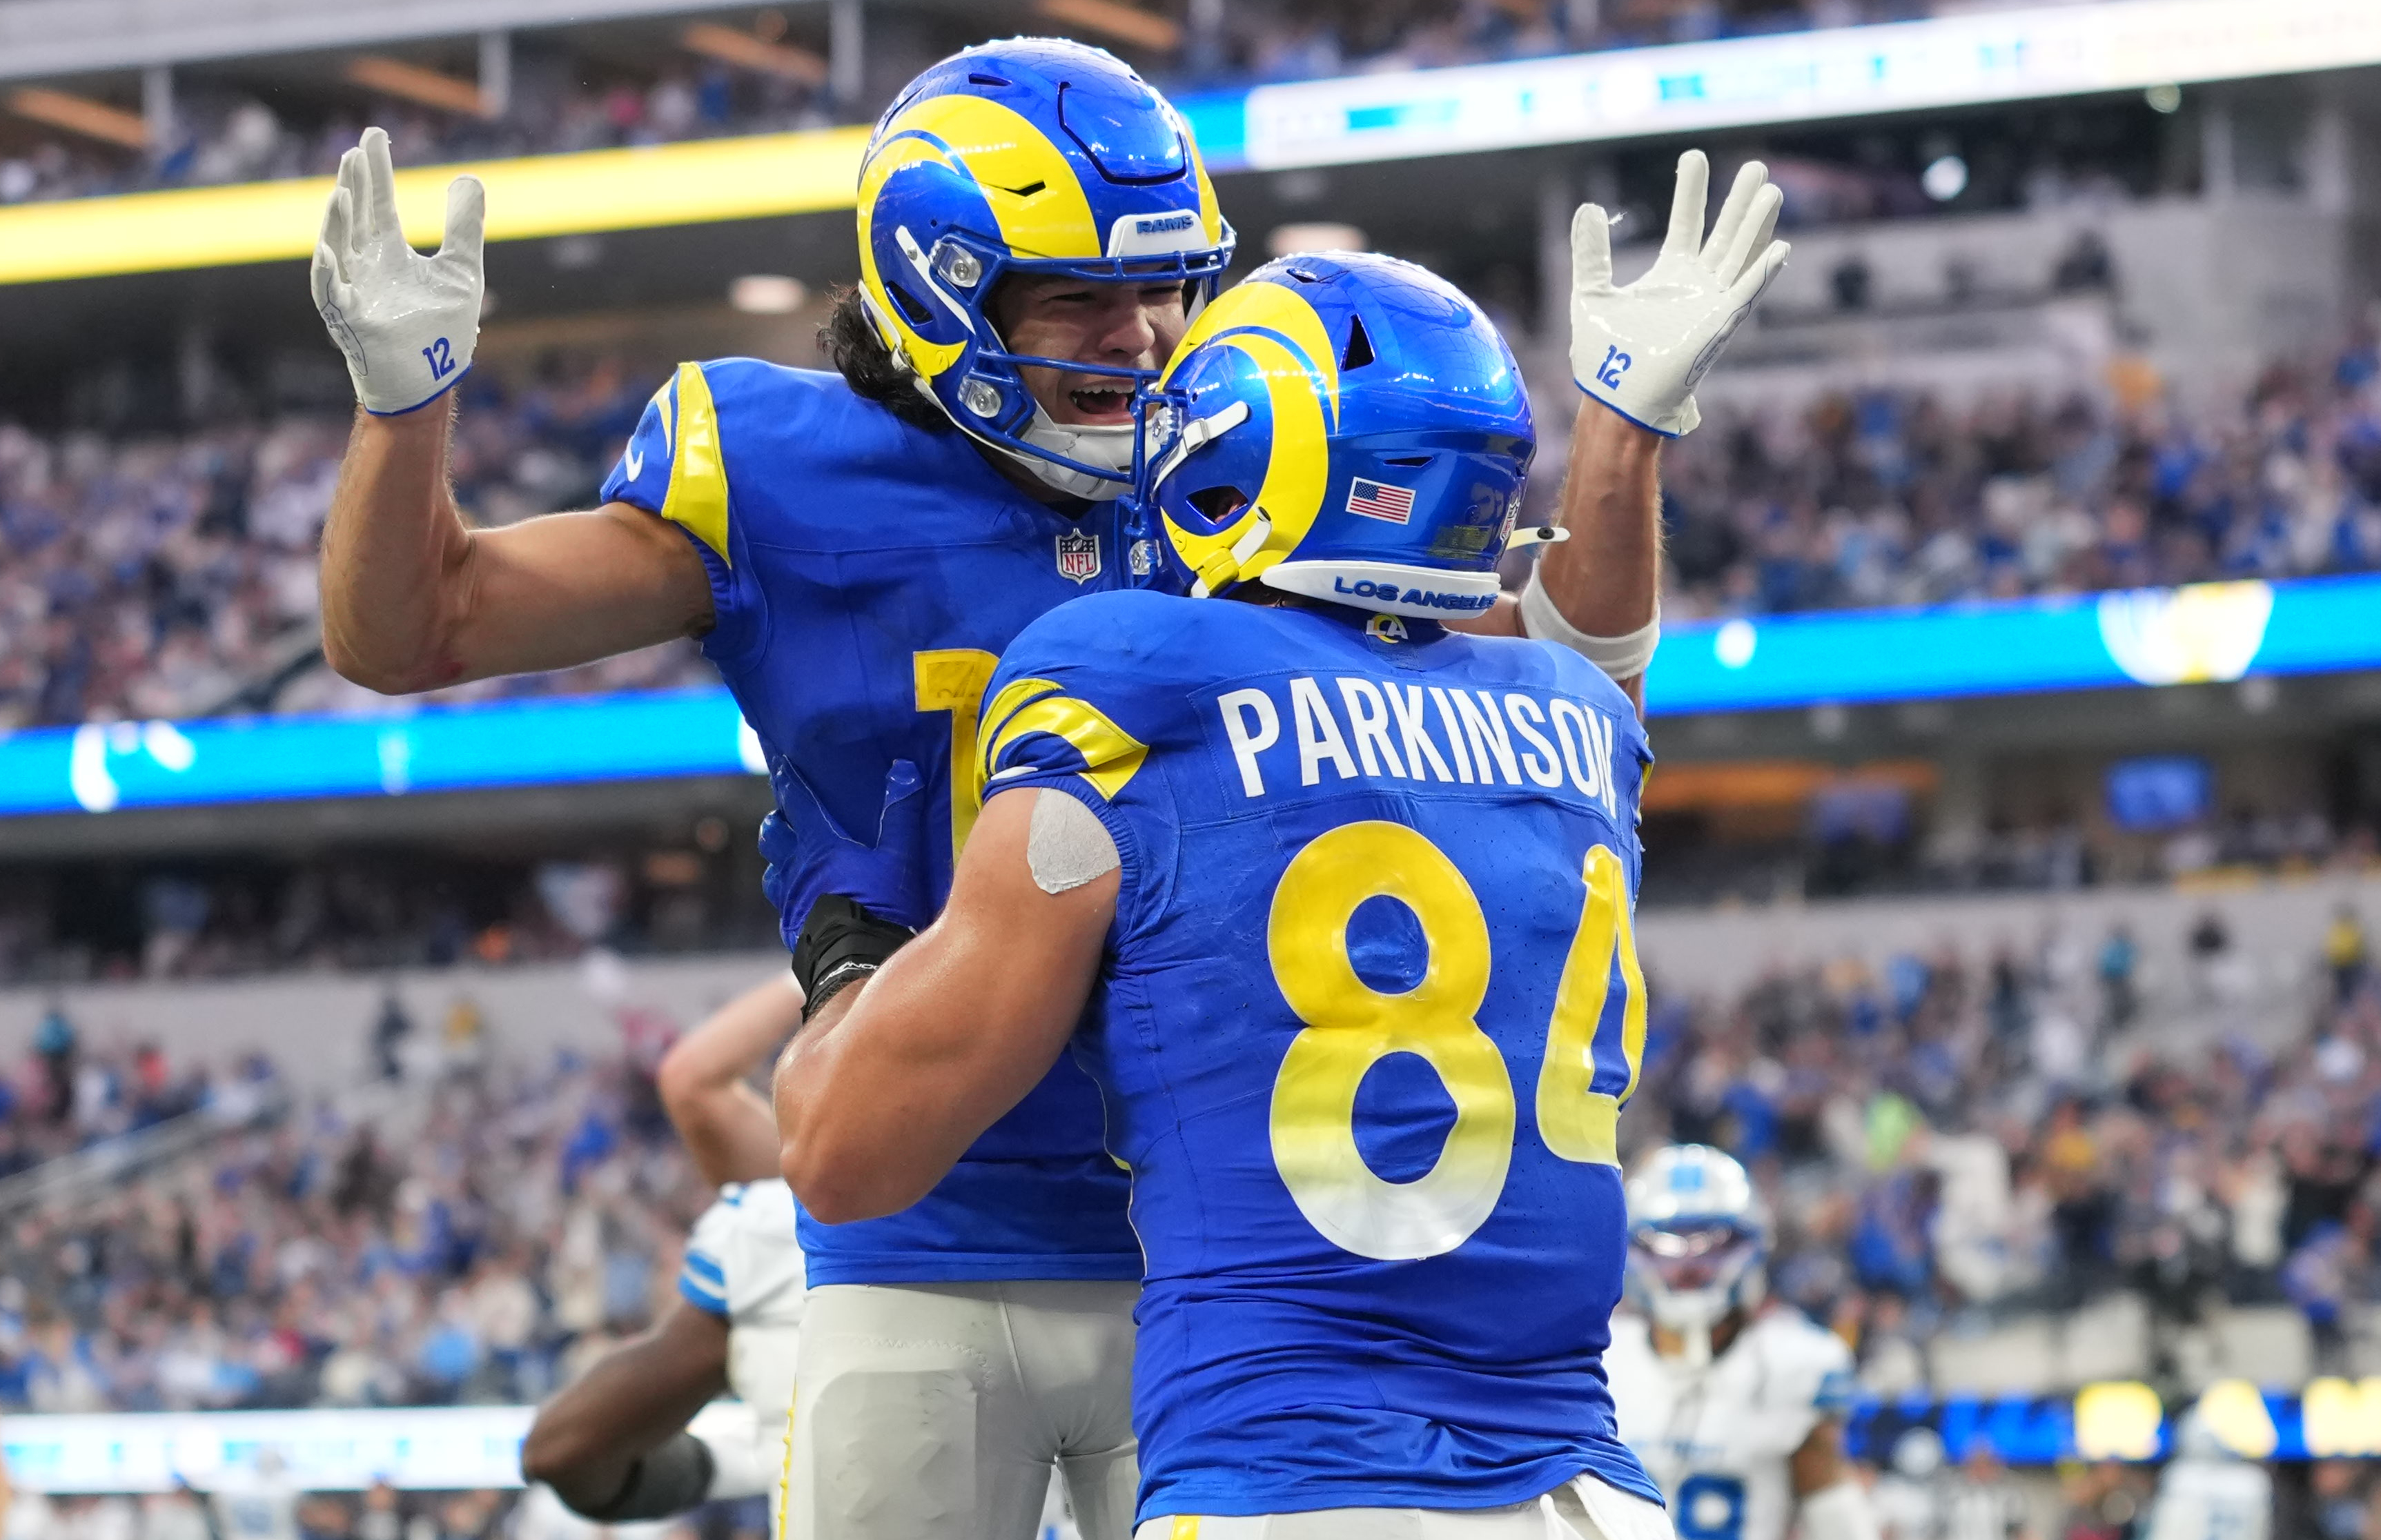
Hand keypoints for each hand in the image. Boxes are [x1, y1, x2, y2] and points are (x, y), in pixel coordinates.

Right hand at [311, 127, 484, 415]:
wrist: (429, 380)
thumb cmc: (439, 330)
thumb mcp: (462, 270)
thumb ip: (464, 226)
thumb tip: (468, 177)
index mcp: (388, 252)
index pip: (379, 202)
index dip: (377, 170)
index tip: (374, 136)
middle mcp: (365, 265)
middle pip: (356, 216)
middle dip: (355, 185)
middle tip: (356, 151)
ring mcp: (352, 290)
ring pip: (338, 248)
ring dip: (337, 221)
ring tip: (343, 190)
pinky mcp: (348, 321)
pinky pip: (331, 294)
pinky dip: (328, 272)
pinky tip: (327, 250)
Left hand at [1570, 149, 1787, 437]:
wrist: (1615, 396)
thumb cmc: (1604, 356)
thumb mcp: (1591, 293)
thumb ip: (1591, 253)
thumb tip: (1588, 209)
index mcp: (1669, 275)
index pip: (1686, 223)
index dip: (1691, 191)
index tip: (1694, 157)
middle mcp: (1696, 285)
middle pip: (1725, 233)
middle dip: (1739, 201)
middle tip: (1756, 166)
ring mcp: (1712, 304)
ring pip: (1741, 255)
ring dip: (1756, 225)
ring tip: (1770, 191)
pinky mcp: (1719, 326)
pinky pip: (1745, 294)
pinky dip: (1761, 272)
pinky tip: (1779, 247)